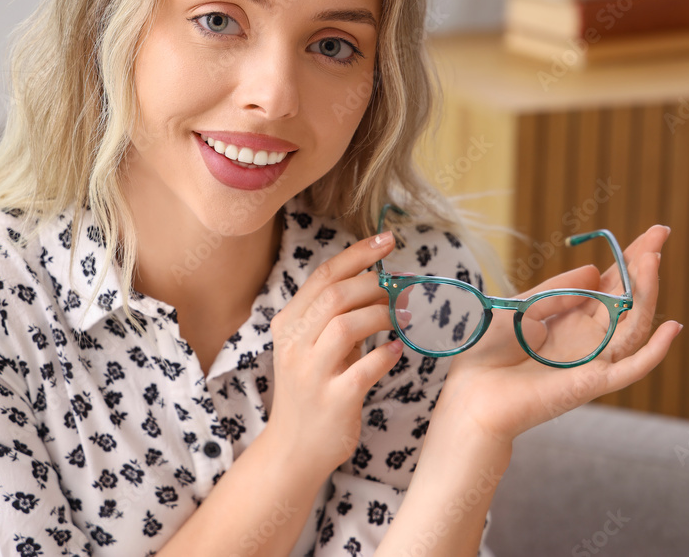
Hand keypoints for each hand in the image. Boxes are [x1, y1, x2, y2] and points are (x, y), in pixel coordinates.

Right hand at [264, 231, 411, 480]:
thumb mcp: (313, 346)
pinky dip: (386, 355)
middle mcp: (294, 344)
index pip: (323, 275)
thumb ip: (336, 314)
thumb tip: (379, 280)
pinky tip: (396, 351)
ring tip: (400, 319)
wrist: (294, 447)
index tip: (387, 240)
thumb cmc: (312, 389)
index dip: (358, 253)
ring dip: (382, 316)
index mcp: (288, 323)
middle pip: (336, 295)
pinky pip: (365, 368)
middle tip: (399, 291)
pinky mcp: (333, 400)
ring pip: (347, 325)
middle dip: (375, 285)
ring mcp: (311, 373)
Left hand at [434, 224, 682, 445]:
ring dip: (647, 294)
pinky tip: (671, 328)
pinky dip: (654, 352)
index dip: (628, 261)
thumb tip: (595, 270)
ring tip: (653, 260)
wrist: (471, 393)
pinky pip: (630, 368)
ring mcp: (593, 361)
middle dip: (644, 266)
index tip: (650, 234)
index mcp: (571, 321)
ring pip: (633, 326)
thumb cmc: (489, 352)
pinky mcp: (592, 384)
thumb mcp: (522, 308)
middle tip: (661, 233)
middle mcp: (588, 340)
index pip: (610, 286)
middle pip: (627, 299)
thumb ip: (558, 290)